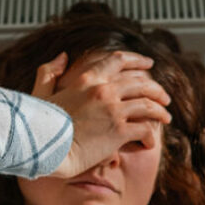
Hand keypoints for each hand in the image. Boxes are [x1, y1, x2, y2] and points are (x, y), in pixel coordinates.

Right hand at [31, 50, 171, 178]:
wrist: (42, 148)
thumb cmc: (39, 125)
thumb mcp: (41, 92)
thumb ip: (49, 71)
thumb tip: (62, 56)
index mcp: (86, 78)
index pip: (118, 60)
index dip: (137, 60)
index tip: (149, 64)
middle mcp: (103, 90)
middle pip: (141, 82)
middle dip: (156, 89)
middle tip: (164, 98)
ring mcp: (112, 110)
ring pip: (148, 104)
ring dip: (160, 111)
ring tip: (165, 117)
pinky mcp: (118, 131)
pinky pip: (145, 129)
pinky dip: (150, 135)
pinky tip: (149, 142)